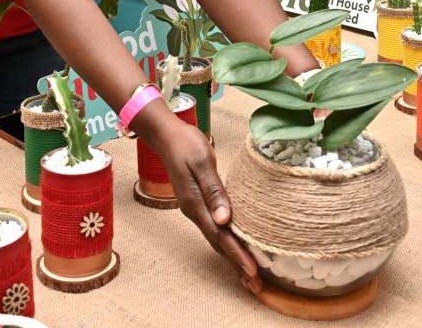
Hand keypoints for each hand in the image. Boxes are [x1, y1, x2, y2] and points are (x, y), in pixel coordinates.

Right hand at [153, 121, 260, 293]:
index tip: (253, 272)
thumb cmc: (185, 144)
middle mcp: (195, 212)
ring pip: (217, 239)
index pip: (220, 236)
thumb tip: (225, 219)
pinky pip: (216, 229)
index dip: (237, 255)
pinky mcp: (199, 203)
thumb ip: (213, 191)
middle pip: (219, 245)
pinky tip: (237, 248)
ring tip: (249, 277)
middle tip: (255, 287)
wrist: (166, 135)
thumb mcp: (201, 162)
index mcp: (195, 205)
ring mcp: (196, 209)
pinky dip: (228, 244)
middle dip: (236, 266)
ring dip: (233, 258)